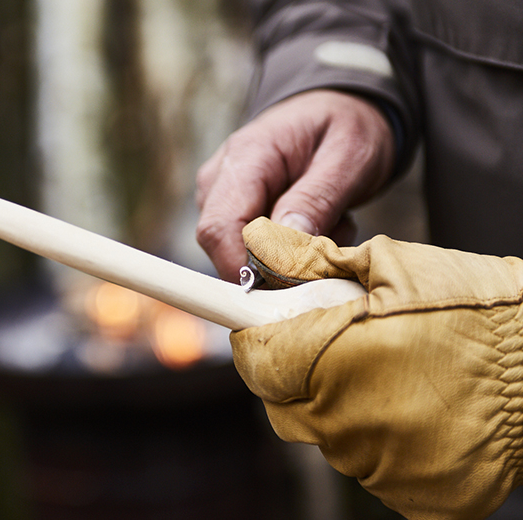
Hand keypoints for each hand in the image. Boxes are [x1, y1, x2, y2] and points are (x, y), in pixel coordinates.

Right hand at [195, 90, 394, 281]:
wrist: (338, 106)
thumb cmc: (345, 124)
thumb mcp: (348, 156)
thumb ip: (315, 200)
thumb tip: (284, 249)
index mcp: (245, 157)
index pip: (219, 229)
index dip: (246, 267)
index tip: (296, 279)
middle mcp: (219, 179)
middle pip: (222, 247)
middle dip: (276, 263)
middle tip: (330, 243)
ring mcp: (220, 197)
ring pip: (239, 254)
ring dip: (289, 257)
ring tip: (331, 224)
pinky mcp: (231, 212)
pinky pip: (250, 250)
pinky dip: (288, 252)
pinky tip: (317, 225)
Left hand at [232, 218, 522, 519]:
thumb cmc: (479, 310)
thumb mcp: (393, 267)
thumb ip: (311, 259)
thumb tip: (258, 240)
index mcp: (332, 362)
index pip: (256, 359)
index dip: (257, 336)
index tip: (267, 324)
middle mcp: (346, 425)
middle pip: (282, 399)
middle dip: (298, 367)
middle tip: (342, 340)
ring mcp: (378, 467)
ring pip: (324, 430)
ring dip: (339, 400)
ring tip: (390, 368)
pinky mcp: (411, 496)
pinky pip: (367, 460)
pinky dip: (376, 433)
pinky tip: (412, 403)